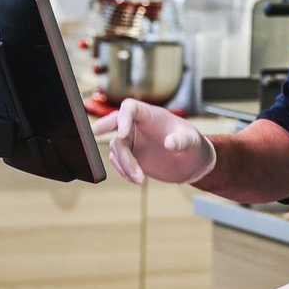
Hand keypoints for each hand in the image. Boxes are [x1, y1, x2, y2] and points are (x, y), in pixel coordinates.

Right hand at [92, 99, 216, 185]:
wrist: (191, 165)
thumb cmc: (194, 146)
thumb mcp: (193, 142)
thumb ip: (182, 141)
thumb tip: (170, 144)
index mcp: (151, 115)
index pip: (129, 108)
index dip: (122, 118)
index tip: (122, 133)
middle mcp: (138, 126)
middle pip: (114, 122)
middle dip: (103, 127)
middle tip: (94, 133)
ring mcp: (132, 141)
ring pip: (116, 148)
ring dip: (124, 164)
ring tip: (139, 178)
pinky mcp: (130, 156)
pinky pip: (118, 162)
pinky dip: (124, 171)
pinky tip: (137, 179)